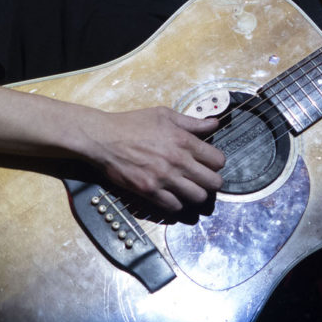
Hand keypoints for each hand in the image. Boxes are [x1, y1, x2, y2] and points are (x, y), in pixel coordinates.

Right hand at [86, 107, 224, 211]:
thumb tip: (215, 123)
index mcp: (184, 141)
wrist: (103, 138)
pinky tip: (174, 196)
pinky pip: (174, 206)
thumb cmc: (133, 124)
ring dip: (197, 195)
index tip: (210, 163)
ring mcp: (164, 178)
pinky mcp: (149, 191)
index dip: (217, 163)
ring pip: (197, 198)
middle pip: (213, 183)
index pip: (218, 160)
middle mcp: (178, 161)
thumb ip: (192, 122)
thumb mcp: (164, 115)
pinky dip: (177, 204)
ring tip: (191, 189)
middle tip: (205, 179)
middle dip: (213, 182)